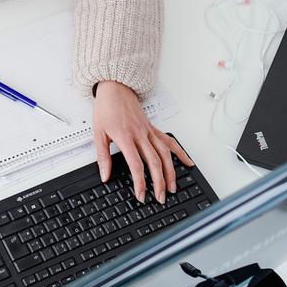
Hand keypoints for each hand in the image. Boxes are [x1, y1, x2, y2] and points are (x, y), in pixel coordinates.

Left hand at [92, 81, 193, 203]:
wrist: (115, 89)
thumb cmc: (106, 109)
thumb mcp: (98, 133)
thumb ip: (102, 156)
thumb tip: (105, 175)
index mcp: (126, 137)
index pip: (136, 164)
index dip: (140, 182)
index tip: (141, 195)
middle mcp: (141, 135)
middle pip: (154, 162)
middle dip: (159, 182)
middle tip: (160, 197)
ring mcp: (149, 132)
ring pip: (165, 154)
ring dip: (171, 172)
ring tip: (172, 187)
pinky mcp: (154, 128)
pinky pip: (169, 142)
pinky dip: (180, 153)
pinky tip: (187, 163)